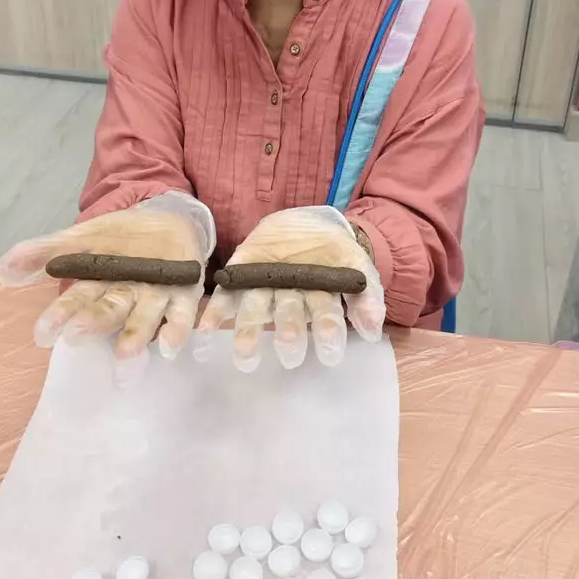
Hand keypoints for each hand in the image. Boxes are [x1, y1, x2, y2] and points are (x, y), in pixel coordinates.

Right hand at [0, 193, 215, 361]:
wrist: (167, 218)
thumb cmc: (121, 238)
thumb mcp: (82, 237)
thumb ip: (46, 251)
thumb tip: (4, 269)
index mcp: (99, 285)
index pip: (75, 301)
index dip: (60, 316)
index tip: (43, 333)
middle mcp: (126, 297)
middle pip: (108, 311)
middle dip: (93, 324)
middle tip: (76, 337)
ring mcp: (156, 297)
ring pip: (144, 318)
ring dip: (135, 335)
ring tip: (126, 353)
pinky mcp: (186, 293)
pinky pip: (183, 314)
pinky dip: (179, 330)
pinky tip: (173, 346)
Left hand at [197, 207, 384, 372]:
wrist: (305, 221)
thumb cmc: (332, 250)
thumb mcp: (355, 262)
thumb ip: (367, 293)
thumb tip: (374, 330)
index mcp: (318, 298)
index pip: (325, 317)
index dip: (328, 333)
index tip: (331, 354)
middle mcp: (288, 299)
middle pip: (288, 318)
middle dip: (289, 335)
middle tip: (290, 354)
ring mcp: (263, 288)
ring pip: (256, 313)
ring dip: (249, 335)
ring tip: (244, 357)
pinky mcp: (239, 275)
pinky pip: (224, 298)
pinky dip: (214, 316)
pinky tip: (204, 333)